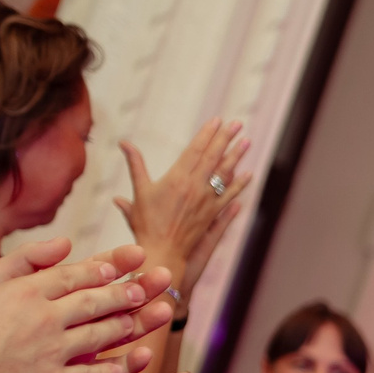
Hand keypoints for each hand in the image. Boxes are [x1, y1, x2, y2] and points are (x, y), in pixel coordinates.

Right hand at [0, 240, 175, 372]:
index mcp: (20, 293)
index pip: (69, 275)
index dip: (99, 269)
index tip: (119, 265)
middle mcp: (44, 318)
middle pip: (95, 301)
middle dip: (125, 292)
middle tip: (148, 286)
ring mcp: (54, 351)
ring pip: (102, 334)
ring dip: (131, 324)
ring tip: (154, 315)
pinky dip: (118, 367)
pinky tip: (134, 361)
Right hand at [116, 119, 251, 288]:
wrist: (161, 251)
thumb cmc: (146, 222)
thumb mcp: (139, 191)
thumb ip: (135, 164)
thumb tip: (124, 142)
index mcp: (176, 178)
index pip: (195, 150)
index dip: (207, 134)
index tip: (217, 121)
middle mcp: (194, 187)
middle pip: (213, 158)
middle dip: (225, 139)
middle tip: (237, 124)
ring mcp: (206, 201)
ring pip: (224, 174)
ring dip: (236, 157)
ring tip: (246, 142)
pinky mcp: (212, 214)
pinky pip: (229, 196)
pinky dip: (240, 184)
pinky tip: (249, 174)